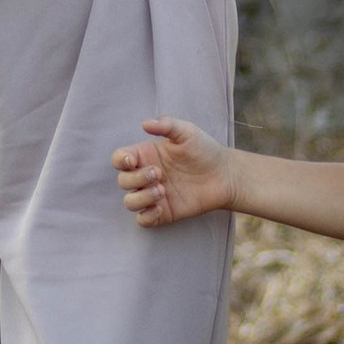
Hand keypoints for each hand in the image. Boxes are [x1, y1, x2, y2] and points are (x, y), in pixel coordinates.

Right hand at [114, 115, 236, 227]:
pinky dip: (147, 216)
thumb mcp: (186, 132)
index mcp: (146, 155)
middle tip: (159, 173)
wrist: (224, 174)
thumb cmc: (204, 150)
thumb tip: (145, 123)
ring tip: (162, 190)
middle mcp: (145, 176)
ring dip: (141, 197)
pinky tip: (161, 207)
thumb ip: (167, 125)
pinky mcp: (163, 212)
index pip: (119, 159)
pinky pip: (143, 219)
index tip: (132, 160)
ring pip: (130, 202)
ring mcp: (153, 195)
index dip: (120, 161)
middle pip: (123, 181)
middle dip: (137, 178)